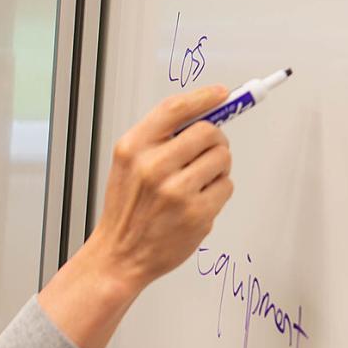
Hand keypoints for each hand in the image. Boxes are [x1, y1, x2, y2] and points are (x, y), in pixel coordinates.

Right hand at [77, 86, 234, 290]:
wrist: (120, 254)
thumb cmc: (127, 208)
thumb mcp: (128, 163)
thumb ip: (159, 137)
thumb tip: (203, 113)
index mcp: (134, 147)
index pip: (175, 109)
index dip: (203, 97)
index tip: (221, 93)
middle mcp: (153, 166)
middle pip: (208, 131)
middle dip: (215, 140)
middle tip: (209, 151)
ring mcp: (176, 191)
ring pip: (222, 157)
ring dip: (219, 167)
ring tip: (200, 180)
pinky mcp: (197, 213)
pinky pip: (227, 186)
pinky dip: (219, 191)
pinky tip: (200, 200)